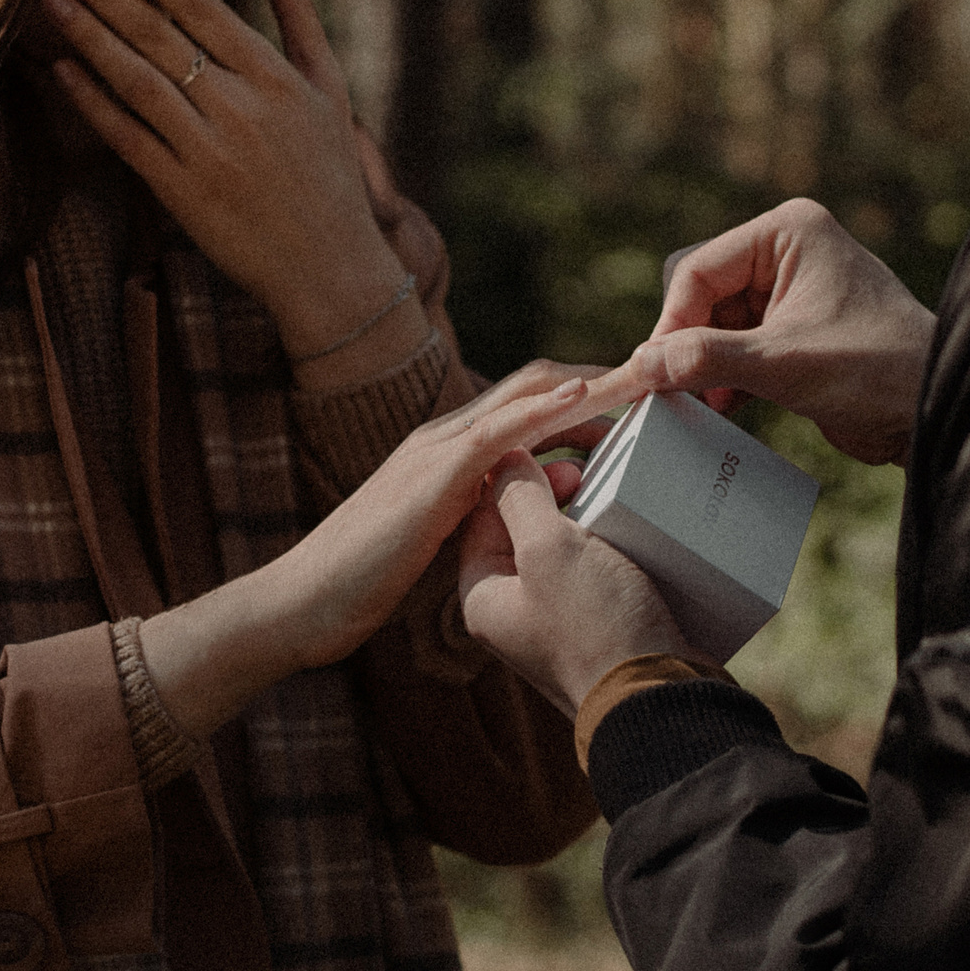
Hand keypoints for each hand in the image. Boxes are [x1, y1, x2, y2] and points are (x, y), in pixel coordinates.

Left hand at [34, 0, 418, 381]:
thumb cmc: (331, 172)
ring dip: (88, 36)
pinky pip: (127, 137)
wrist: (330, 269)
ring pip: (135, 80)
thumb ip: (298, 13)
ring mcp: (208, 152)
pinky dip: (92, 101)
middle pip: (159, 36)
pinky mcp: (182, 193)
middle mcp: (240, 108)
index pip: (202, 9)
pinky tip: (61, 70)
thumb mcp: (328, 86)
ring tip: (49, 0)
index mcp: (275, 77)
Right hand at [137, 362, 613, 736]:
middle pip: (539, 386)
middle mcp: (447, 436)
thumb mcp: (447, 540)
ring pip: (526, 397)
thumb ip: (495, 513)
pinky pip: (498, 431)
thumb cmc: (368, 580)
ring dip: (591, 382)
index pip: (532, 405)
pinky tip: (585, 397)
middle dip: (604, 376)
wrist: (303, 601)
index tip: (644, 395)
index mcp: (452, 451)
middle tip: (666, 370)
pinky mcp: (431, 475)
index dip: (590, 394)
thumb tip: (555, 500)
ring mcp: (437, 450)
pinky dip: (544, 409)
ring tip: (648, 371)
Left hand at [456, 453, 690, 717]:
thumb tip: (505, 460)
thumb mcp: (548, 551)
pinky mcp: (599, 628)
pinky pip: (598, 574)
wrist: (659, 698)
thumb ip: (520, 498)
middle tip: (591, 480)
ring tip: (618, 503)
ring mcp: (557, 623)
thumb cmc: (596, 626)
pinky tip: (639, 537)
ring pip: (565, 550)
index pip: (483, 514)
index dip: (518, 477)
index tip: (564, 463)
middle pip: (524, 530)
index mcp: (484, 596)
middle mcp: (514, 612)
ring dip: (590, 520)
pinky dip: (615, 549)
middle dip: (557, 497)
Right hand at [595, 199, 935, 465]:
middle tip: (666, 392)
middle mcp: (790, 252)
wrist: (935, 410)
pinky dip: (727, 376)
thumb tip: (639, 366)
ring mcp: (795, 292)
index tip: (650, 372)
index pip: (701, 271)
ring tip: (692, 405)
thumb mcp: (781, 362)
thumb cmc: (876, 369)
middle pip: (706, 298)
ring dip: (705, 366)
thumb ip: (705, 359)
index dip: (671, 323)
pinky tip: (719, 408)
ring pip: (721, 326)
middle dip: (688, 345)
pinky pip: (743, 346)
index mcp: (789, 231)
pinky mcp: (799, 331)